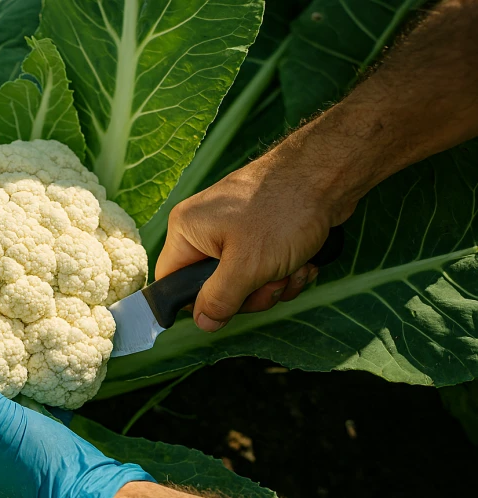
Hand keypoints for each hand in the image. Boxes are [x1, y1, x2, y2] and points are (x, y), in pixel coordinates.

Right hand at [155, 151, 358, 332]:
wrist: (328, 175)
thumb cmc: (282, 211)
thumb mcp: (246, 267)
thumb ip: (219, 300)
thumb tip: (202, 322)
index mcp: (187, 231)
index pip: (171, 282)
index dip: (195, 303)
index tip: (225, 307)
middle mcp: (205, 230)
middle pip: (212, 287)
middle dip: (249, 295)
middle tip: (271, 282)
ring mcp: (233, 230)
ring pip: (243, 281)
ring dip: (273, 285)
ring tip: (294, 269)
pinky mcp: (261, 232)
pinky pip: (263, 267)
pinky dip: (285, 272)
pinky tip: (304, 264)